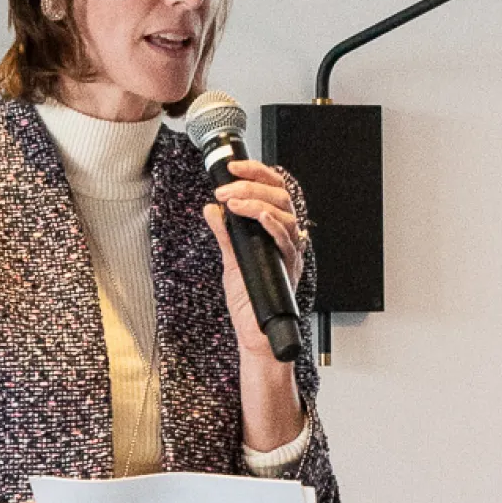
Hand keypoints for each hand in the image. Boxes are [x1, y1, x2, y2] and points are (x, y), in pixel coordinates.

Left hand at [203, 160, 306, 358]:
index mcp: (275, 231)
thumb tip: (212, 209)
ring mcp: (289, 252)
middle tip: (225, 189)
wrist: (255, 334)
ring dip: (257, 202)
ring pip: (286, 213)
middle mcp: (286, 238)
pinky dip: (274, 224)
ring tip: (233, 202)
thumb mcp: (230, 259)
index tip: (232, 168)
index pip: (273, 190)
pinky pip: (287, 240)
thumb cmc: (249, 300)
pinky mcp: (289, 267)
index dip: (256, 174)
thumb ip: (224, 233)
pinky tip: (259, 215)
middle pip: (281, 196)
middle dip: (251, 185)